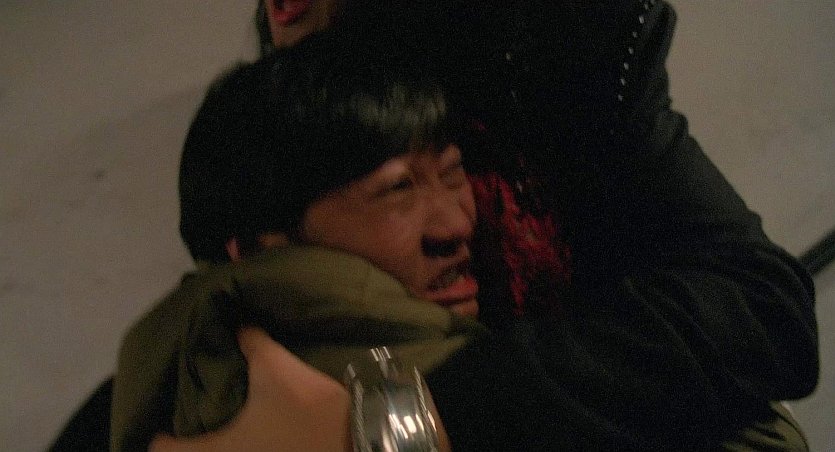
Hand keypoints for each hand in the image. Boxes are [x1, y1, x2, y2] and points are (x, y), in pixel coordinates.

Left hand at [149, 327, 351, 451]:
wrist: (361, 440)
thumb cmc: (308, 412)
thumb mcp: (277, 367)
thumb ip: (251, 342)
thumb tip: (236, 324)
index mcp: (216, 450)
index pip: (161, 450)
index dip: (159, 433)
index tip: (165, 416)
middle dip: (189, 438)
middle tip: (193, 414)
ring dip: (216, 443)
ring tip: (222, 421)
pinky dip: (240, 446)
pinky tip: (251, 432)